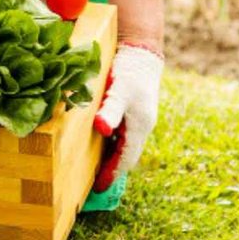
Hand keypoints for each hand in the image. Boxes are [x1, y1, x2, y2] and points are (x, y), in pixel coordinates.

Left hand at [93, 44, 162, 186]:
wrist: (142, 52)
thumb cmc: (129, 71)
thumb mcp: (118, 91)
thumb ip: (109, 111)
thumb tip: (101, 130)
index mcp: (139, 127)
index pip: (125, 159)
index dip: (112, 173)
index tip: (99, 188)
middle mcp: (142, 126)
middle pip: (127, 155)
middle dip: (113, 170)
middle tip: (95, 183)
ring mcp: (139, 118)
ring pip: (126, 145)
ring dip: (114, 158)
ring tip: (97, 168)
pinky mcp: (135, 110)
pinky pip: (125, 134)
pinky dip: (114, 143)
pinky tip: (101, 142)